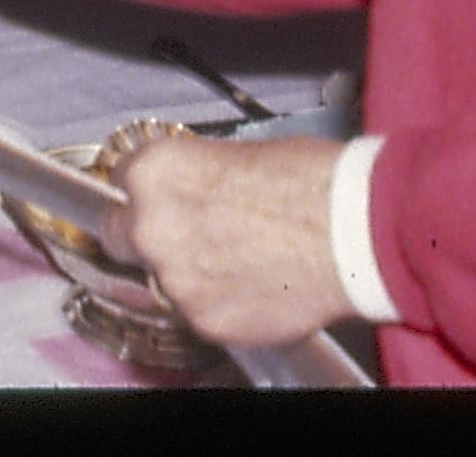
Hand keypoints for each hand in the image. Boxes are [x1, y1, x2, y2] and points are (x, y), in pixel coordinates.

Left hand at [102, 132, 353, 347]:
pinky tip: (253, 284)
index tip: (162, 194)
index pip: (121, 179)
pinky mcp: (206, 322)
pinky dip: (218, 302)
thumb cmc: (310, 182)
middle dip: (146, 233)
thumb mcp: (237, 152)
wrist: (355, 233)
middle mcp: (153, 227)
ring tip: (237, 259)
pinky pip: (197, 312)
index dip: (147, 187)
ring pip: (161, 279)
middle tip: (189, 231)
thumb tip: (190, 190)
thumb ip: (195, 177)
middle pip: (120, 235)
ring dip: (186, 271)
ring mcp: (177, 281)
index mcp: (157, 173)